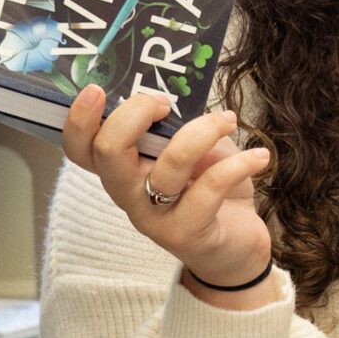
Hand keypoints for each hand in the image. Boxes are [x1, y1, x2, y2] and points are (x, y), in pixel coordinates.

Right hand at [61, 85, 275, 290]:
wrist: (238, 247)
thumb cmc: (209, 189)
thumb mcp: (191, 150)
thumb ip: (175, 128)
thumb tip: (176, 99)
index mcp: (120, 170)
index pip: (79, 149)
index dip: (79, 119)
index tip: (98, 89)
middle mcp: (127, 195)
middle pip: (109, 151)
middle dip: (137, 113)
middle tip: (167, 104)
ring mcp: (153, 218)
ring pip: (170, 164)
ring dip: (204, 131)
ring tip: (228, 121)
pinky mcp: (186, 233)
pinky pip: (211, 187)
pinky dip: (240, 163)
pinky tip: (259, 157)